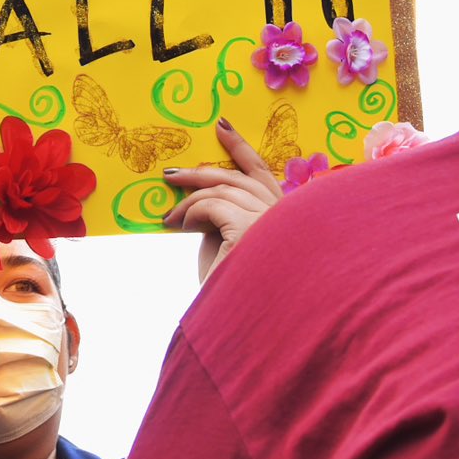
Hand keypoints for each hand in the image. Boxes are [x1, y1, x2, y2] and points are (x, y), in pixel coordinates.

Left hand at [161, 118, 283, 282]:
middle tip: (171, 174)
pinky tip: (177, 224)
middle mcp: (288, 219)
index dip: (241, 148)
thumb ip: (228, 218)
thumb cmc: (236, 296)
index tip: (221, 126)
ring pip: (224, 191)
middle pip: (240, 178)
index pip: (264, 174)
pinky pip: (212, 207)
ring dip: (190, 198)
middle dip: (202, 171)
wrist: (244, 333)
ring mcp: (272, 223)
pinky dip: (190, 212)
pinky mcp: (250, 231)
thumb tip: (206, 199)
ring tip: (168, 214)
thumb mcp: (233, 246)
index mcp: (290, 221)